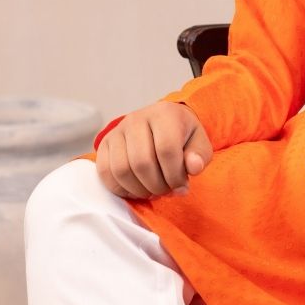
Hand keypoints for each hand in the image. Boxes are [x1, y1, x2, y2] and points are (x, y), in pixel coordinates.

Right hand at [96, 101, 212, 198]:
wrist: (162, 123)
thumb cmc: (182, 135)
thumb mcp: (199, 142)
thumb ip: (200, 155)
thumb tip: (194, 167)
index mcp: (164, 114)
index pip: (166, 149)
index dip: (174, 175)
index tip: (181, 185)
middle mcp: (137, 118)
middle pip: (142, 162)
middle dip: (157, 185)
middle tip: (166, 190)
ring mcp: (118, 130)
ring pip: (122, 170)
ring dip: (139, 189)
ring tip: (153, 190)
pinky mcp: (104, 143)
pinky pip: (105, 172)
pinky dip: (121, 188)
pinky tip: (136, 189)